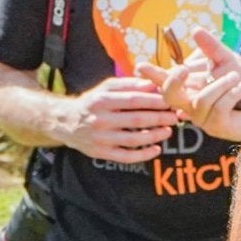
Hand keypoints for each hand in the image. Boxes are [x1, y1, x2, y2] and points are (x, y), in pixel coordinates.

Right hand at [56, 77, 179, 162]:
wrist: (65, 121)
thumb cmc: (92, 102)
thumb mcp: (106, 88)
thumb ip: (129, 84)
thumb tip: (153, 84)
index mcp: (102, 100)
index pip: (133, 100)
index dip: (154, 101)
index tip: (170, 101)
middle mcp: (100, 119)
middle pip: (136, 120)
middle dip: (159, 119)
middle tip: (175, 117)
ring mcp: (100, 138)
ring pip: (133, 140)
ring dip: (154, 136)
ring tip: (168, 131)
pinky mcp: (100, 153)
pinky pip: (125, 156)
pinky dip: (143, 155)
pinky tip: (156, 150)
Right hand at [139, 28, 240, 142]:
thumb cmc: (238, 82)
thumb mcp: (225, 60)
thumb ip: (211, 47)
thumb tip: (195, 30)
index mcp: (187, 86)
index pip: (165, 81)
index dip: (152, 74)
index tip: (140, 66)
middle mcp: (189, 103)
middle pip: (170, 95)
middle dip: (173, 80)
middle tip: (183, 69)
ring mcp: (202, 117)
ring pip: (201, 100)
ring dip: (221, 84)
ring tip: (235, 78)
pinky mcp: (216, 125)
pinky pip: (219, 107)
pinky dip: (232, 93)